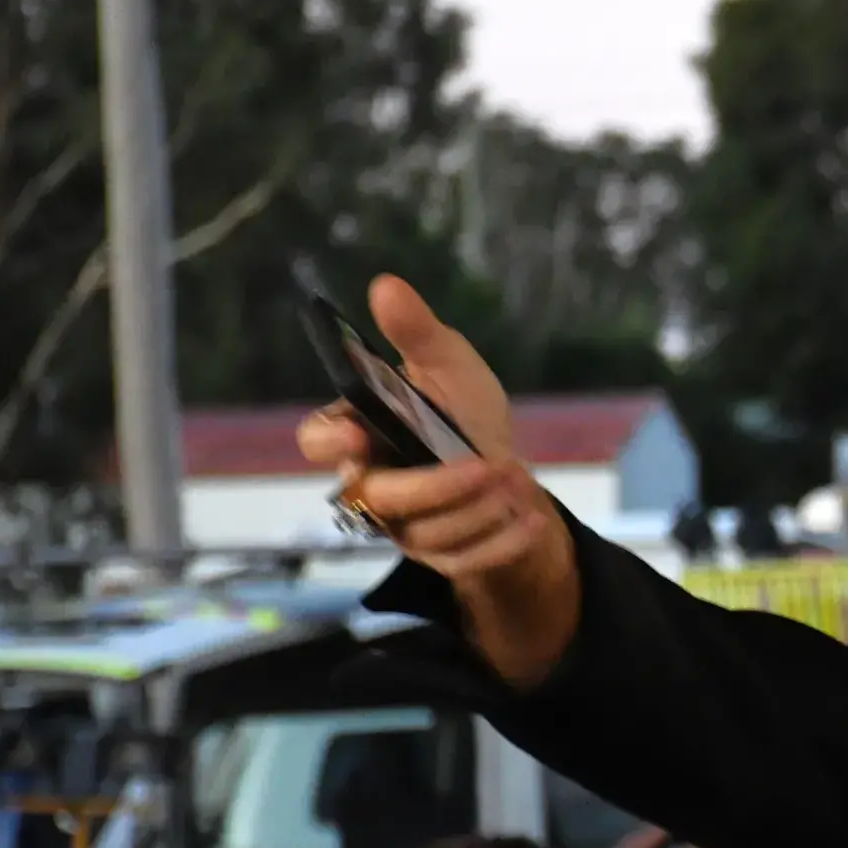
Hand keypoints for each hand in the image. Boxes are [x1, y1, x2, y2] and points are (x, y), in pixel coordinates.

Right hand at [296, 277, 578, 680]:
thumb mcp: (448, 363)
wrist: (509, 468)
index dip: (333, 440)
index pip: (318, 439)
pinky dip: (500, 543)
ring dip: (478, 510)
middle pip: (381, 497)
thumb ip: (417, 333)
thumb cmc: (463, 410)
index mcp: (361, 431)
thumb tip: (387, 286)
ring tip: (517, 480)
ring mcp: (406, 527)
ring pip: (427, 533)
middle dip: (437, 486)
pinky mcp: (442, 557)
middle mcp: (373, 484)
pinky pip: (463, 561)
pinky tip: (530, 519)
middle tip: (487, 465)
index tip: (362, 433)